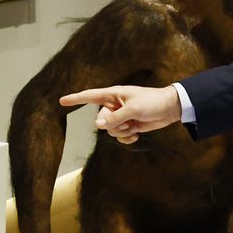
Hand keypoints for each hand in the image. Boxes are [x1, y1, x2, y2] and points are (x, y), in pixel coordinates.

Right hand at [58, 85, 180, 143]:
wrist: (171, 108)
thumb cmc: (152, 102)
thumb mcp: (132, 109)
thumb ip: (114, 118)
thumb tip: (97, 126)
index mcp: (113, 95)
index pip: (90, 96)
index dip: (75, 99)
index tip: (61, 101)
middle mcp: (115, 105)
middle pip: (101, 121)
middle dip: (114, 125)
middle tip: (129, 120)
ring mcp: (122, 116)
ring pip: (111, 131)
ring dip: (122, 132)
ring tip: (135, 125)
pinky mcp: (130, 125)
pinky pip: (120, 136)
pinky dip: (127, 138)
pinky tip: (137, 135)